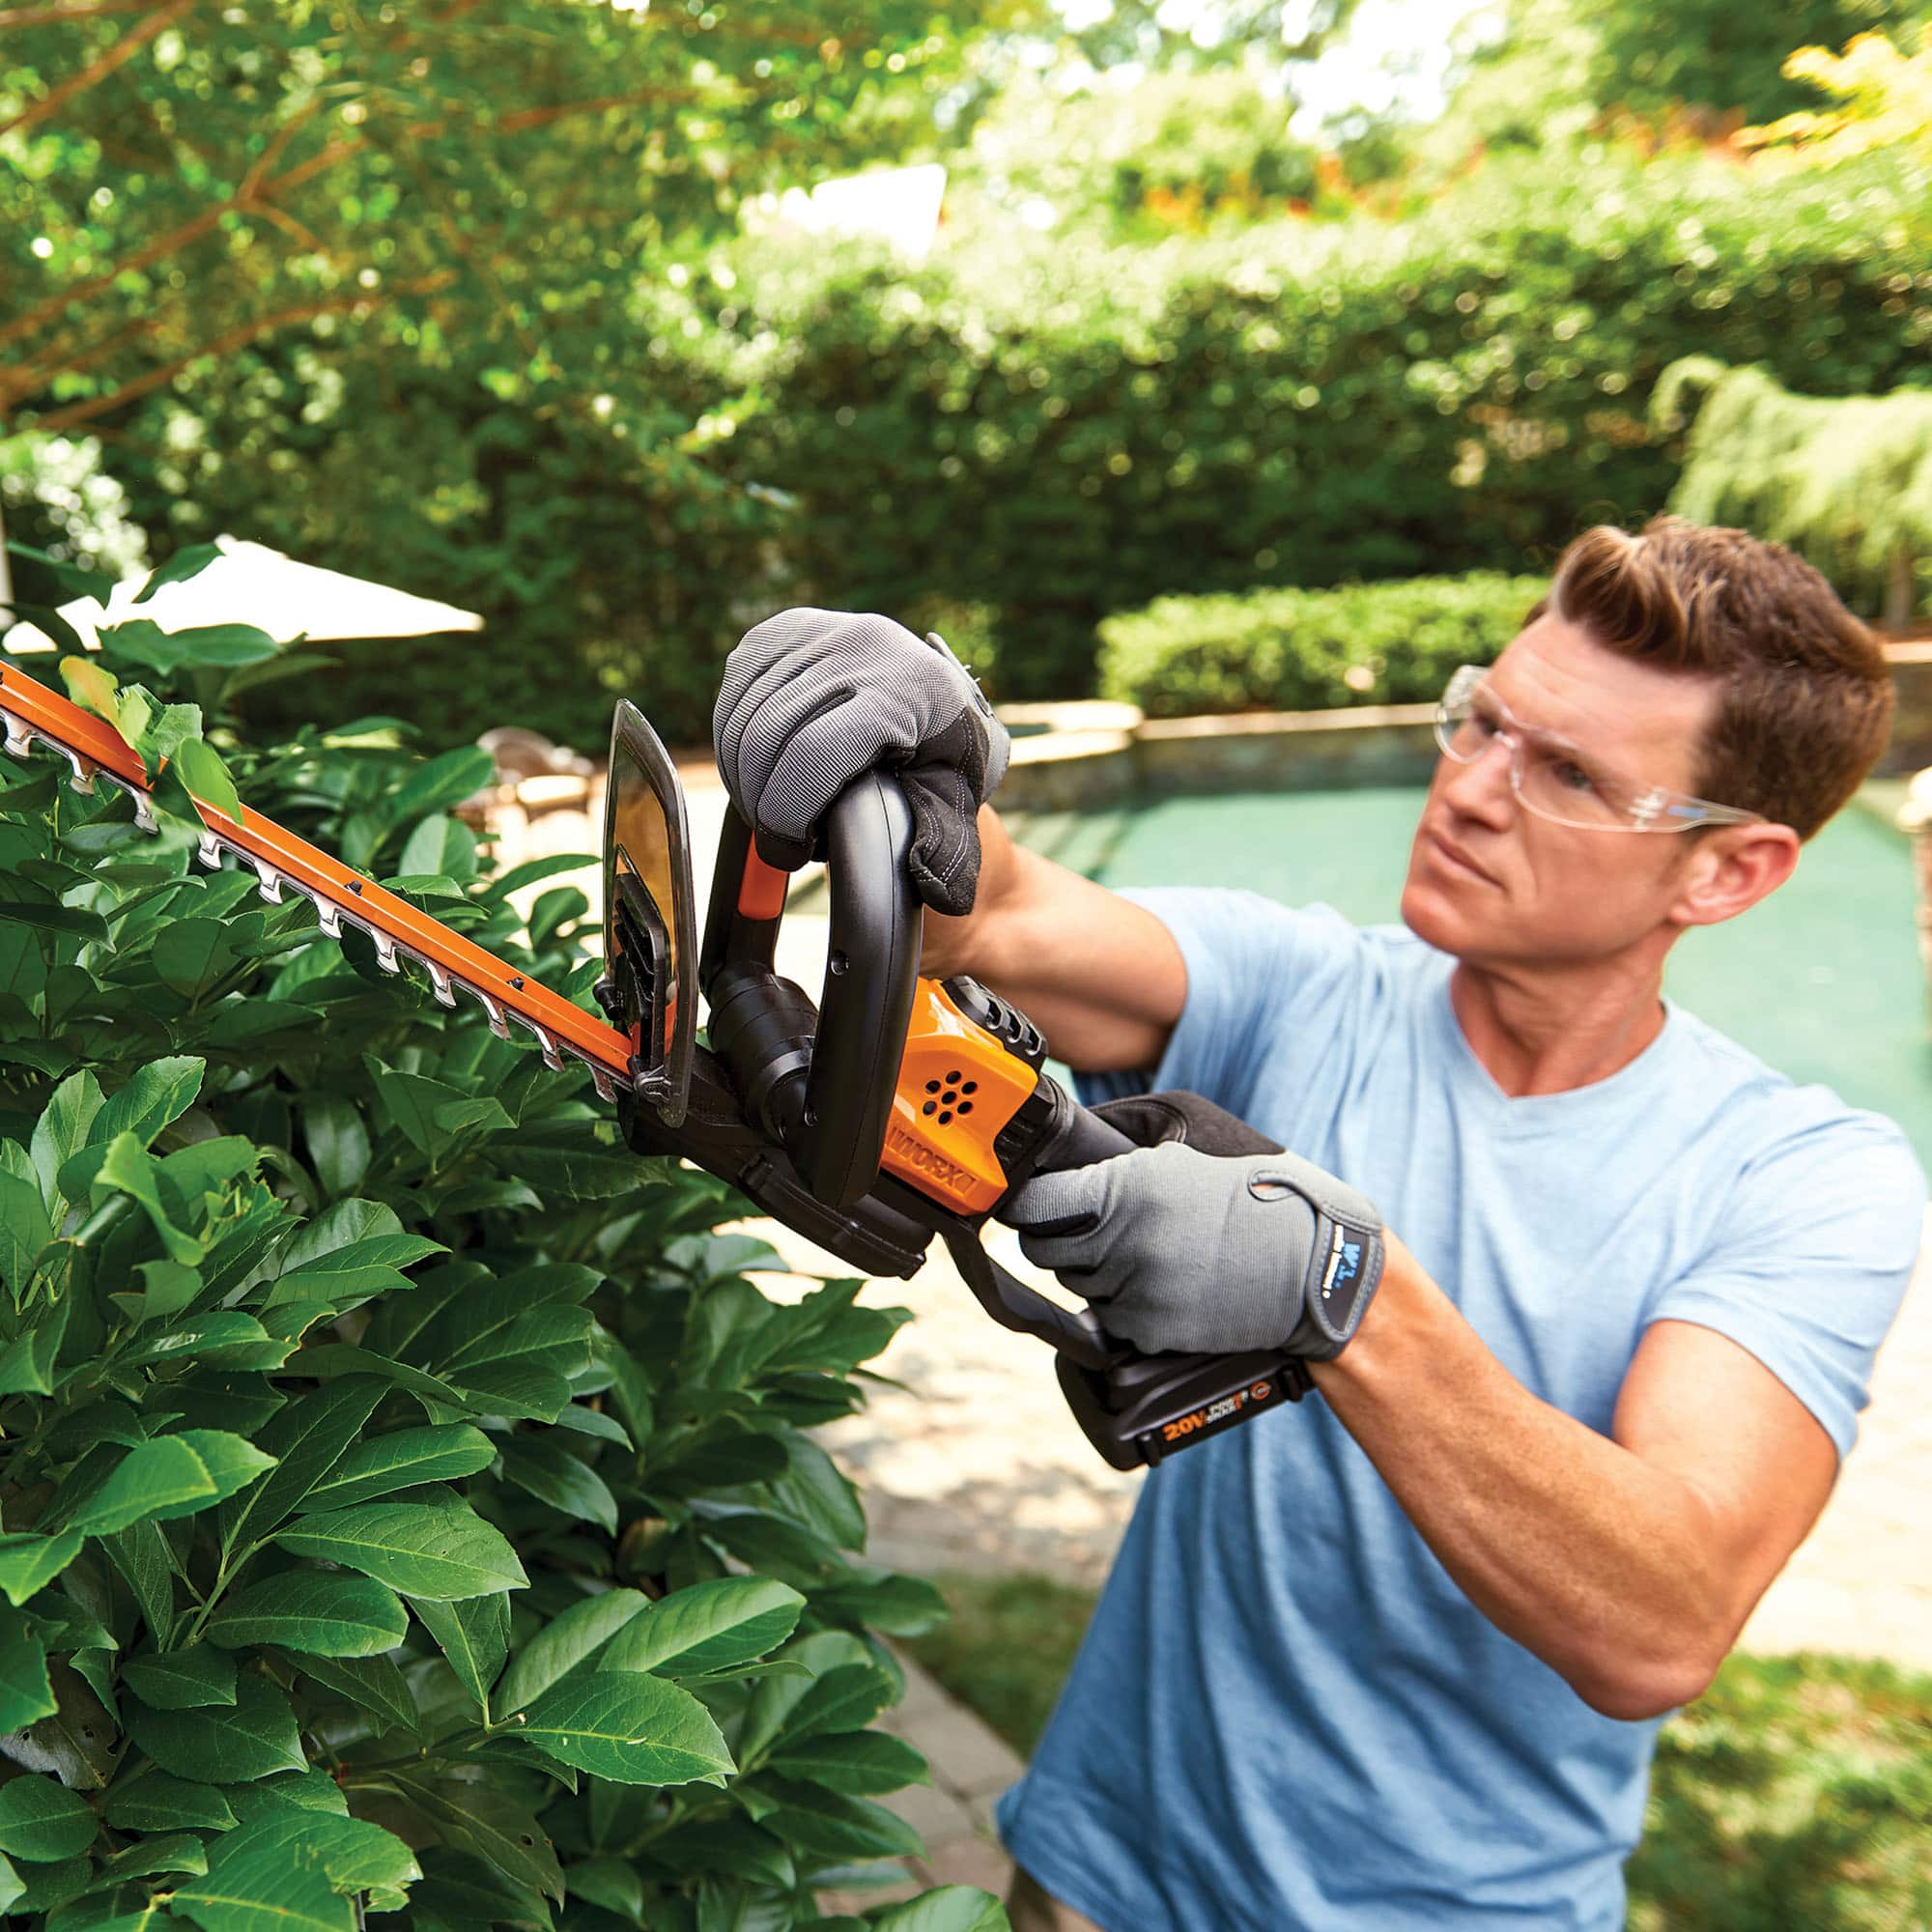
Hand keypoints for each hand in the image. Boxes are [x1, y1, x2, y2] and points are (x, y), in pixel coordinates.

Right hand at [713, 609, 1009, 916]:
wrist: (941, 698)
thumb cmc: (947, 759)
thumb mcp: (957, 802)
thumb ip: (946, 848)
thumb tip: (938, 893)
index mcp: (907, 688)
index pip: (814, 756)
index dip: (788, 816)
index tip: (794, 851)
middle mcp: (862, 644)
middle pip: (767, 738)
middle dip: (762, 804)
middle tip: (782, 839)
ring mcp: (820, 629)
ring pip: (742, 719)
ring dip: (743, 777)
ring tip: (774, 807)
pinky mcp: (785, 629)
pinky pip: (733, 695)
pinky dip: (734, 742)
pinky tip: (761, 770)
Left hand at [1002, 1099, 1384, 1357]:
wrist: (1316, 1266)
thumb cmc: (1255, 1193)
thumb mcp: (1187, 1146)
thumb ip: (1120, 1149)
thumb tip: (1065, 1152)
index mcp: (1126, 1187)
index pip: (1032, 1206)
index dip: (1025, 1204)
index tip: (1029, 1203)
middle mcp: (1123, 1242)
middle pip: (1045, 1251)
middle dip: (1060, 1238)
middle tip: (1092, 1227)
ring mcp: (1136, 1292)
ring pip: (1078, 1286)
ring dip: (1095, 1272)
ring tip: (1147, 1253)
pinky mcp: (1152, 1332)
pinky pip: (1111, 1319)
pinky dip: (1127, 1305)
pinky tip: (1166, 1284)